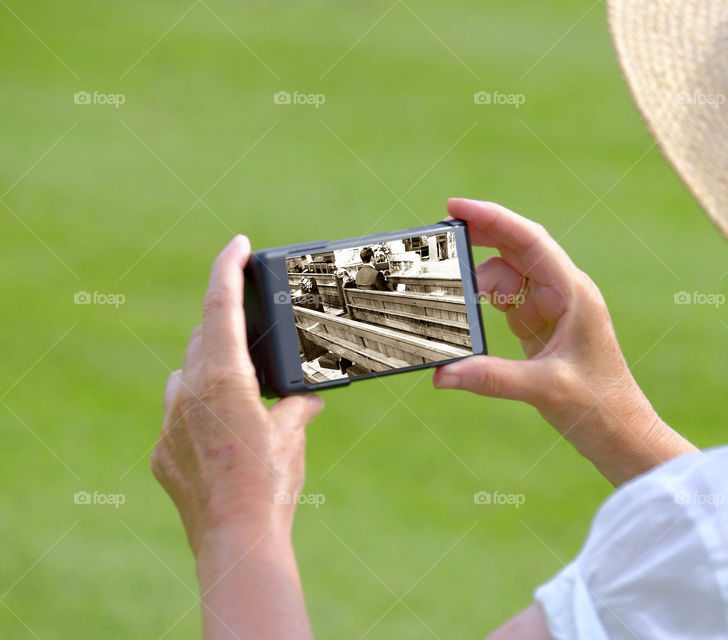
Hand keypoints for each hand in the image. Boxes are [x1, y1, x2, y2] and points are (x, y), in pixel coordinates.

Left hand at [151, 235, 320, 638]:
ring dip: (211, 371)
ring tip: (243, 392)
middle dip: (227, 329)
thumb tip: (310, 397)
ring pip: (186, 375)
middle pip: (203, 338)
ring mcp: (170, 422)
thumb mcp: (293, 436)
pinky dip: (199, 411)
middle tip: (256, 337)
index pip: (221, 304)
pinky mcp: (161, 451)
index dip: (228, 266)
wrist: (237, 539)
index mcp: (223, 377)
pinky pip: (178, 414)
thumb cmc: (271, 483)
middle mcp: (188, 391)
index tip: (237, 243)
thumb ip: (298, 406)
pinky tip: (223, 436)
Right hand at [434, 199, 695, 483]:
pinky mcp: (539, 327)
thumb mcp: (545, 388)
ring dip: (478, 282)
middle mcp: (562, 293)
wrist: (620, 433)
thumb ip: (492, 378)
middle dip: (479, 237)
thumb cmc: (598, 406)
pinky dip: (482, 304)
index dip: (493, 219)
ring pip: (507, 276)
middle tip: (439, 235)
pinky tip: (464, 314)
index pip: (530, 241)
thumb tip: (442, 375)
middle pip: (516, 249)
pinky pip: (505, 302)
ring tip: (452, 299)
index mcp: (573, 293)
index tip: (455, 207)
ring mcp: (550, 309)